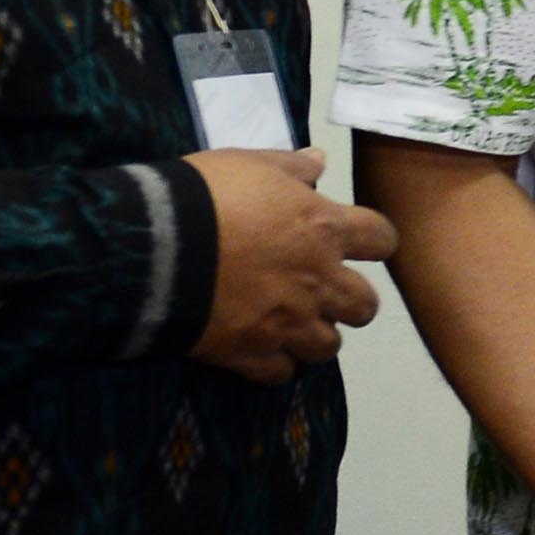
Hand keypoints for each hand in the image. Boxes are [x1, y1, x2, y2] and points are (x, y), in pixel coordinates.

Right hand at [184, 148, 394, 384]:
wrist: (152, 247)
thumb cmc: (206, 196)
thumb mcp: (251, 164)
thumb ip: (291, 167)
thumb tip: (319, 160)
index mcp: (325, 229)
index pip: (382, 240)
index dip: (375, 242)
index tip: (361, 244)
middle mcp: (318, 280)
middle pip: (364, 305)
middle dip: (351, 301)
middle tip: (326, 293)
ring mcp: (287, 322)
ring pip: (328, 347)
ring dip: (314, 336)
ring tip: (293, 325)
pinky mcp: (250, 353)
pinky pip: (279, 373)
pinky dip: (273, 364)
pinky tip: (258, 350)